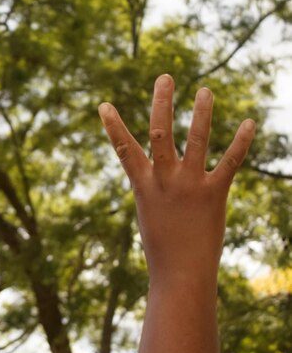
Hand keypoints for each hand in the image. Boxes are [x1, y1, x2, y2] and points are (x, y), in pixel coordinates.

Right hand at [98, 74, 254, 284]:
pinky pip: (229, 163)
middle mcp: (164, 180)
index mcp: (143, 186)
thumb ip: (156, 190)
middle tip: (166, 77)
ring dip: (202, 113)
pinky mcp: (214, 194)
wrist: (180, 274)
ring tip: (205, 91)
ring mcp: (189, 185)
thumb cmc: (162, 248)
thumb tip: (160, 175)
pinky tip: (249, 124)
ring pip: (196, 140)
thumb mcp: (151, 214)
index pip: (124, 149)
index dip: (113, 126)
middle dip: (162, 103)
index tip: (104, 105)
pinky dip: (241, 143)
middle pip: (161, 133)